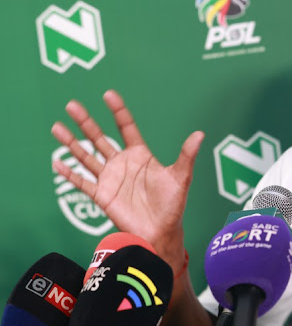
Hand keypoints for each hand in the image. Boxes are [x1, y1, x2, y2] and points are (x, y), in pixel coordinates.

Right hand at [51, 90, 203, 271]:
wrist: (161, 231)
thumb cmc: (173, 204)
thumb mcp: (181, 177)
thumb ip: (186, 155)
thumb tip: (200, 134)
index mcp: (140, 155)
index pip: (126, 127)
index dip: (118, 111)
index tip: (108, 94)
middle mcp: (122, 164)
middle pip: (100, 137)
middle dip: (86, 122)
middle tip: (71, 105)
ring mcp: (110, 179)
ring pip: (86, 156)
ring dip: (71, 143)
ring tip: (57, 127)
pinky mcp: (102, 195)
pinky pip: (82, 182)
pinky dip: (70, 174)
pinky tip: (57, 163)